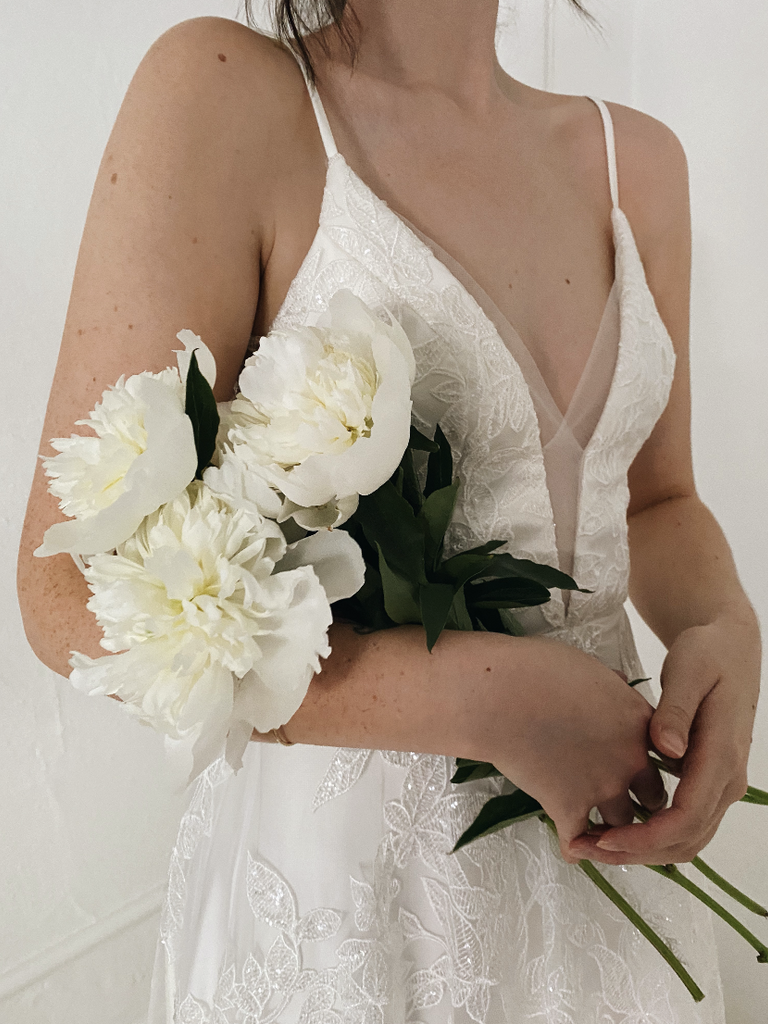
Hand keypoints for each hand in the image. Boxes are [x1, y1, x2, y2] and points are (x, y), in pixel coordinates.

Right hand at [477, 637, 667, 864]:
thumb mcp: (590, 667)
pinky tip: (569, 847)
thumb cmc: (539, 669)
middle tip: (620, 798)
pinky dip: (574, 849)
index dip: (650, 763)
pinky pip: (577, 844)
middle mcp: (629, 760)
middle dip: (640, 801)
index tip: (637, 767)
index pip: (666, 758)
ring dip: (611, 828)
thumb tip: (617, 685)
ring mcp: (600, 787)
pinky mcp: (567, 807)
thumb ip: (612, 685)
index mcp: (639, 723)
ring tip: (596, 827)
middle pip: (654, 798)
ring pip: (622, 825)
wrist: (502, 694)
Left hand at [570, 615, 760, 865]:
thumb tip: (668, 748)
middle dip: (636, 852)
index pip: (687, 818)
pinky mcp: (705, 780)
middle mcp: (726, 780)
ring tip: (593, 842)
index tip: (604, 837)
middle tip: (586, 848)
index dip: (646, 837)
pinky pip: (681, 822)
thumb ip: (676, 710)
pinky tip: (613, 823)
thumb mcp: (689, 671)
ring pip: (684, 838)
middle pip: (685, 840)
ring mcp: (718, 784)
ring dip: (641, 848)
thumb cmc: (708, 654)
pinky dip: (650, 833)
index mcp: (722, 757)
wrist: (729, 647)